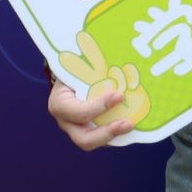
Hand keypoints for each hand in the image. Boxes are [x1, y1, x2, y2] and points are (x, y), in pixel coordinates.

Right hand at [47, 31, 147, 150]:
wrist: (67, 76)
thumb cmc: (74, 68)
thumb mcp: (77, 65)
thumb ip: (91, 64)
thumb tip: (120, 49)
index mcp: (59, 104)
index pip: (79, 112)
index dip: (100, 107)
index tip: (119, 95)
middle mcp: (66, 122)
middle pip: (84, 139)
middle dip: (107, 133)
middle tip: (128, 123)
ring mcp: (76, 130)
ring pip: (95, 142)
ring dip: (115, 136)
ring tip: (132, 125)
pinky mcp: (88, 132)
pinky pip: (102, 138)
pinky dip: (117, 134)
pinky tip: (132, 123)